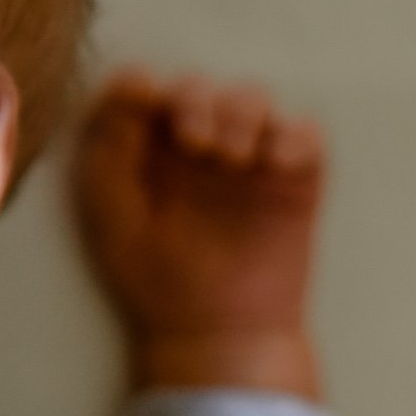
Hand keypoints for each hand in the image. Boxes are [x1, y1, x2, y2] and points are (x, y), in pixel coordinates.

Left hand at [69, 66, 327, 399]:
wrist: (216, 335)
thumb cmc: (154, 281)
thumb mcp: (113, 215)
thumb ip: (110, 148)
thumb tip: (136, 79)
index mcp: (146, 153)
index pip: (145, 90)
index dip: (145, 87)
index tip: (146, 103)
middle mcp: (196, 149)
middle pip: (200, 86)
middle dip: (196, 101)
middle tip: (195, 143)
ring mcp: (248, 161)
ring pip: (253, 97)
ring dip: (242, 113)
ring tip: (232, 159)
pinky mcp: (295, 180)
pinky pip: (305, 132)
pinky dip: (294, 134)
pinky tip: (274, 162)